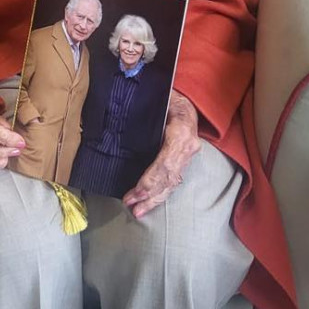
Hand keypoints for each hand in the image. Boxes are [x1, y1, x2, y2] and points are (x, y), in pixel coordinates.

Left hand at [123, 92, 200, 218]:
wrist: (188, 101)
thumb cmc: (168, 97)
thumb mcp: (158, 98)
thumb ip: (142, 107)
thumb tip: (120, 106)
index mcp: (180, 132)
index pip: (164, 163)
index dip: (150, 180)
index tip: (136, 192)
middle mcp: (188, 147)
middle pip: (168, 178)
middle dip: (150, 195)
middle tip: (132, 208)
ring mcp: (189, 155)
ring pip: (172, 183)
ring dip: (155, 199)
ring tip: (138, 211)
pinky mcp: (186, 160)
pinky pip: (174, 180)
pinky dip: (161, 193)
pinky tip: (150, 202)